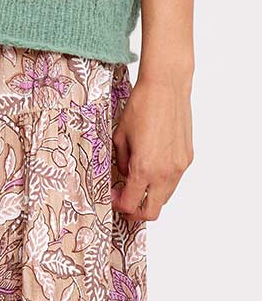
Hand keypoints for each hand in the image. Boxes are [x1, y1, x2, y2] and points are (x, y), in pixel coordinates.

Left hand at [111, 73, 193, 220]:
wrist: (166, 88)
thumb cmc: (141, 107)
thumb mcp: (120, 135)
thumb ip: (120, 161)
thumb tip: (123, 175)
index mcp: (144, 168)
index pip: (131, 204)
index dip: (119, 206)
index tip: (113, 198)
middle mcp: (165, 173)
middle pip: (152, 212)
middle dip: (136, 212)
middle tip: (124, 202)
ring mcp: (179, 168)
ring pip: (164, 197)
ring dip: (150, 196)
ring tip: (137, 182)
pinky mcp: (187, 159)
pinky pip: (174, 181)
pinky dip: (162, 182)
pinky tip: (152, 165)